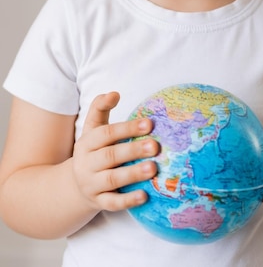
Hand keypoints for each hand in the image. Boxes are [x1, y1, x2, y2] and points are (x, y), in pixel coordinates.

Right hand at [72, 92, 158, 213]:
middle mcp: (87, 164)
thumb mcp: (92, 129)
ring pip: (112, 180)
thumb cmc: (93, 150)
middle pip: (110, 156)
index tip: (150, 124)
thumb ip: (100, 108)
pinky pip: (112, 203)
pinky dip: (127, 201)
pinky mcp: (98, 202)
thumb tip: (114, 93)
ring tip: (152, 168)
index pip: (106, 133)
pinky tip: (144, 196)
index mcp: (87, 143)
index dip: (127, 128)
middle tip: (155, 146)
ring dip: (132, 174)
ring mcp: (91, 184)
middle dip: (133, 150)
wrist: (74, 185)